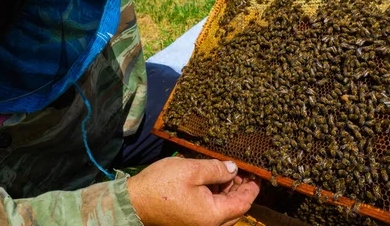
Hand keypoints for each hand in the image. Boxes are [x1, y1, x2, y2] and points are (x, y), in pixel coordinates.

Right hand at [127, 158, 260, 225]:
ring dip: (227, 193)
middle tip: (240, 170)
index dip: (252, 187)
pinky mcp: (190, 223)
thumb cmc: (160, 185)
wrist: (132, 203)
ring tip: (225, 172)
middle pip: (235, 209)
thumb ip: (217, 169)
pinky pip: (211, 213)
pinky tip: (211, 182)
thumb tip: (233, 169)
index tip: (256, 173)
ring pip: (223, 211)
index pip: (243, 203)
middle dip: (240, 189)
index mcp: (212, 216)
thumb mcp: (191, 170)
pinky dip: (215, 198)